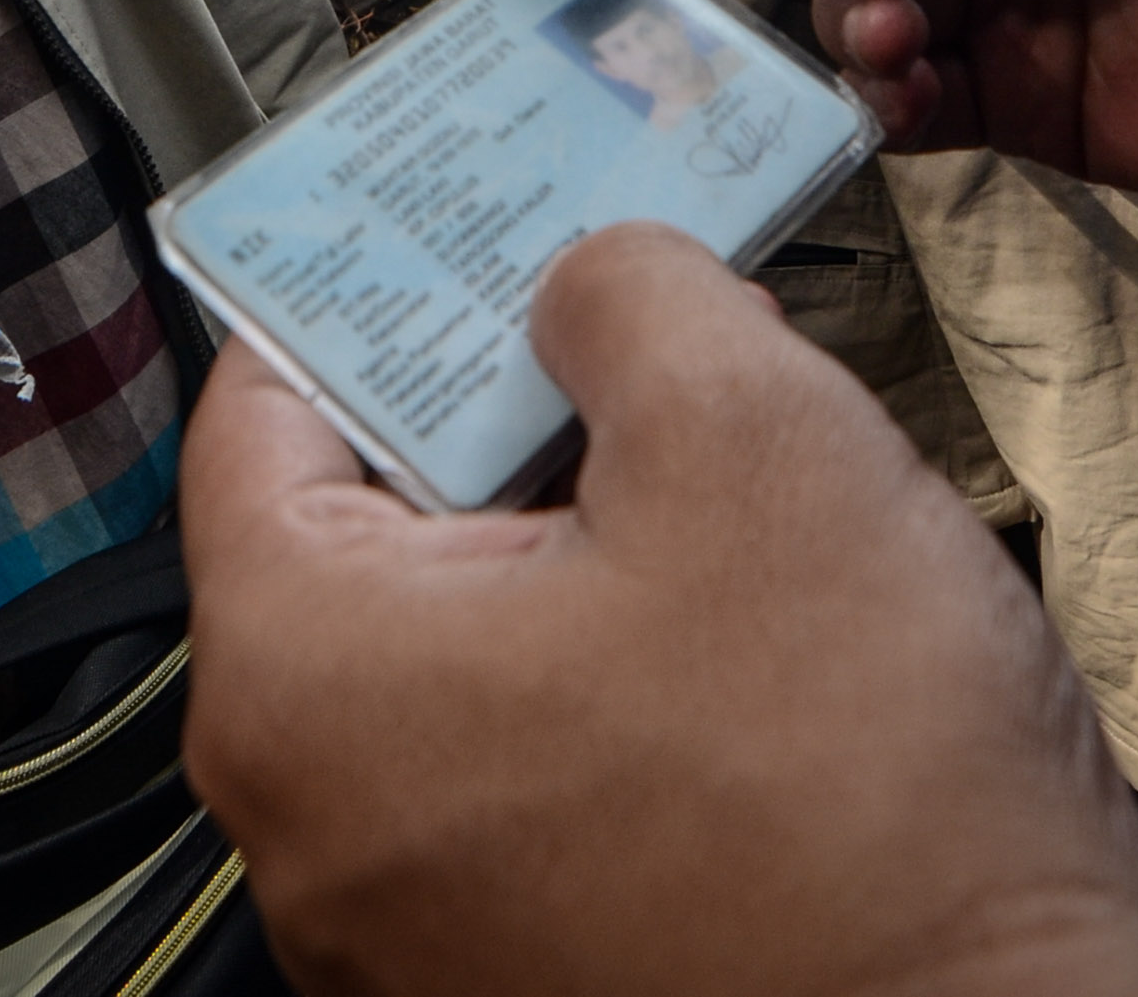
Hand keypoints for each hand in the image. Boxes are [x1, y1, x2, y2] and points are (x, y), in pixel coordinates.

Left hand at [184, 225, 1137, 996]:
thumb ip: (636, 302)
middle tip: (628, 320)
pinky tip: (749, 645)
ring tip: (726, 483)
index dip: (381, 281)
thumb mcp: (763, 442)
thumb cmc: (873, 824)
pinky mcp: (518, 980)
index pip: (264, 405)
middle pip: (370, 532)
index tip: (454, 216)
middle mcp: (314, 829)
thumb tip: (592, 281)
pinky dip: (616, 687)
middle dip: (514, 412)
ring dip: (585, 554)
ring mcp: (408, 928)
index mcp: (303, 682)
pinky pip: (531, 777)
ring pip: (468, 657)